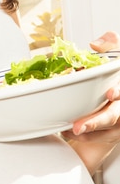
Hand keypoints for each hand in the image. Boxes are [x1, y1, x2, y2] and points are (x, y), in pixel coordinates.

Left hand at [64, 32, 119, 172]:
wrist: (108, 93)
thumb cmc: (112, 73)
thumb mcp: (115, 53)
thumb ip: (109, 44)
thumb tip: (95, 45)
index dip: (118, 92)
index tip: (109, 94)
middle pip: (113, 115)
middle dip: (96, 121)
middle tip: (79, 125)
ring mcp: (119, 120)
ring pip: (107, 131)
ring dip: (88, 133)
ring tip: (70, 130)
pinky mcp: (112, 132)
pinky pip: (99, 139)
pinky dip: (84, 137)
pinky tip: (68, 131)